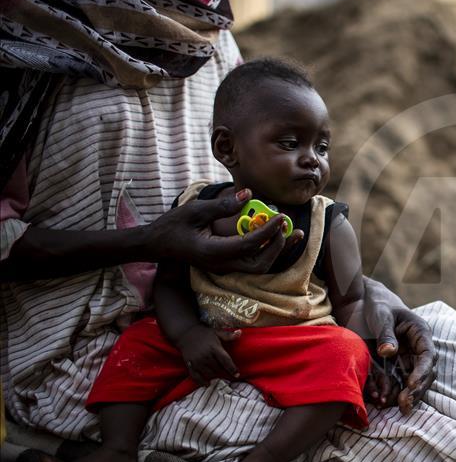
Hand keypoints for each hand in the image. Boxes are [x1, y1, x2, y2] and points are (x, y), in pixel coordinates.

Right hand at [148, 188, 304, 273]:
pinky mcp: (226, 265)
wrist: (157, 245)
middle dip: (278, 245)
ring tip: (293, 233)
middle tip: (287, 225)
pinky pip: (254, 263)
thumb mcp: (194, 210)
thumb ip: (222, 205)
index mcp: (212, 252)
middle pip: (259, 263)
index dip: (268, 231)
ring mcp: (224, 268)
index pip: (248, 245)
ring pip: (259, 267)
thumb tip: (249, 194)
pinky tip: (279, 237)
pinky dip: (269, 251)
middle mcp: (221, 264)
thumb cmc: (172, 226)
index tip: (281, 216)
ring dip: (278, 251)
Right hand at [176, 325, 241, 385]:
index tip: (237, 375)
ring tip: (219, 378)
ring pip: (209, 374)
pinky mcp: (190, 365)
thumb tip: (240, 333)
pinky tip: (207, 384)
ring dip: (215, 377)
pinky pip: (196, 376)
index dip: (232, 369)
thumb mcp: (217, 333)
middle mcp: (206, 356)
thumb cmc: (204, 334)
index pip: (225, 361)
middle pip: (218, 369)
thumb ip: (228, 335)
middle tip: (228, 375)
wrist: (186, 334)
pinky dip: (201, 382)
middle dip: (224, 373)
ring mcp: (197, 361)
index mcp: (214, 348)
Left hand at [363, 284, 436, 414]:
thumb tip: (388, 352)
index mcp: (420, 334)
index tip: (411, 384)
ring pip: (411, 383)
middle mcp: (417, 350)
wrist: (366, 306)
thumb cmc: (379, 306)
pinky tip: (379, 400)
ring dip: (403, 396)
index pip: (427, 356)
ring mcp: (406, 360)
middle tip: (404, 404)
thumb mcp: (381, 316)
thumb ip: (385, 333)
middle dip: (415, 390)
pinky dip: (388, 392)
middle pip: (423, 374)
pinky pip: (395, 383)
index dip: (422, 372)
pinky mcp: (394, 367)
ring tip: (390, 406)